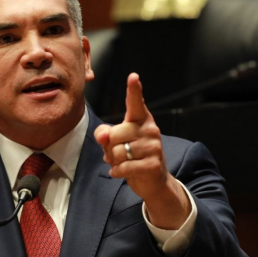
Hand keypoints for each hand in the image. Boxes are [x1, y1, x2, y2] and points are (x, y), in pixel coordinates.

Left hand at [94, 73, 189, 229]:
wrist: (154, 180)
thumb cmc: (132, 156)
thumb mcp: (115, 141)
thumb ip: (104, 134)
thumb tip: (103, 135)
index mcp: (141, 119)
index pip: (135, 102)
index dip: (133, 89)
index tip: (133, 76)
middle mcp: (150, 129)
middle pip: (115, 134)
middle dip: (110, 146)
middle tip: (118, 152)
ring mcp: (153, 147)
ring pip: (117, 152)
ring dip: (114, 160)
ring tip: (124, 162)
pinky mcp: (152, 164)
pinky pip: (124, 167)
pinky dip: (117, 171)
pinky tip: (122, 171)